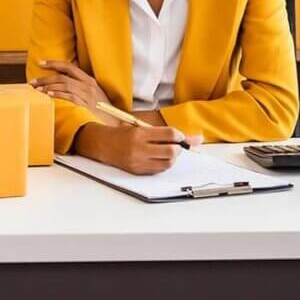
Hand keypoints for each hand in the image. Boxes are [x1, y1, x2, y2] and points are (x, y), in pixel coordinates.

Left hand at [31, 60, 120, 123]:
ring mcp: (87, 95)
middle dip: (46, 78)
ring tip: (37, 89)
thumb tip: (63, 86)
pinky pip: (68, 97)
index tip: (41, 63)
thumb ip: (82, 89)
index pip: (69, 67)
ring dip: (48, 87)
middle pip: (63, 76)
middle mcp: (88, 85)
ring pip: (64, 85)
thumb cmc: (104, 111)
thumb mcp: (95, 95)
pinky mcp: (85, 105)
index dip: (54, 63)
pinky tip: (48, 95)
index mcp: (89, 81)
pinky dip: (57, 94)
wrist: (116, 122)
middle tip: (33, 82)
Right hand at [74, 123, 203, 174]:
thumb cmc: (124, 134)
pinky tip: (158, 159)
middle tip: (175, 146)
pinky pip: (159, 170)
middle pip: (171, 152)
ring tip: (167, 153)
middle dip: (178, 149)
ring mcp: (138, 162)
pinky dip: (163, 164)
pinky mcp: (138, 172)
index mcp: (140, 134)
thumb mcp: (142, 127)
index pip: (169, 134)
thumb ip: (166, 132)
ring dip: (172, 158)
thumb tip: (196, 139)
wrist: (103, 145)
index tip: (179, 136)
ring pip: (167, 164)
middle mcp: (139, 149)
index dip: (179, 136)